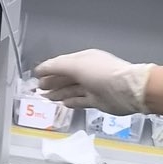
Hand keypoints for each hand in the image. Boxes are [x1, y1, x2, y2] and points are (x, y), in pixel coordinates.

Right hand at [35, 50, 152, 113]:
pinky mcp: (97, 101)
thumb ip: (57, 67)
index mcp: (83, 59)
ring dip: (59, 93)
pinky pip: (80, 101)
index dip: (48, 69)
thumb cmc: (102, 73)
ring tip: (47, 97)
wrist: (126, 90)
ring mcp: (92, 87)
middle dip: (52, 82)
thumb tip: (42, 70)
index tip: (36, 75)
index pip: (61, 63)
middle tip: (39, 88)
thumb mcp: (76, 65)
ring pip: (72, 90)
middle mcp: (87, 72)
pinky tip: (63, 104)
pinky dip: (71, 102)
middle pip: (66, 77)